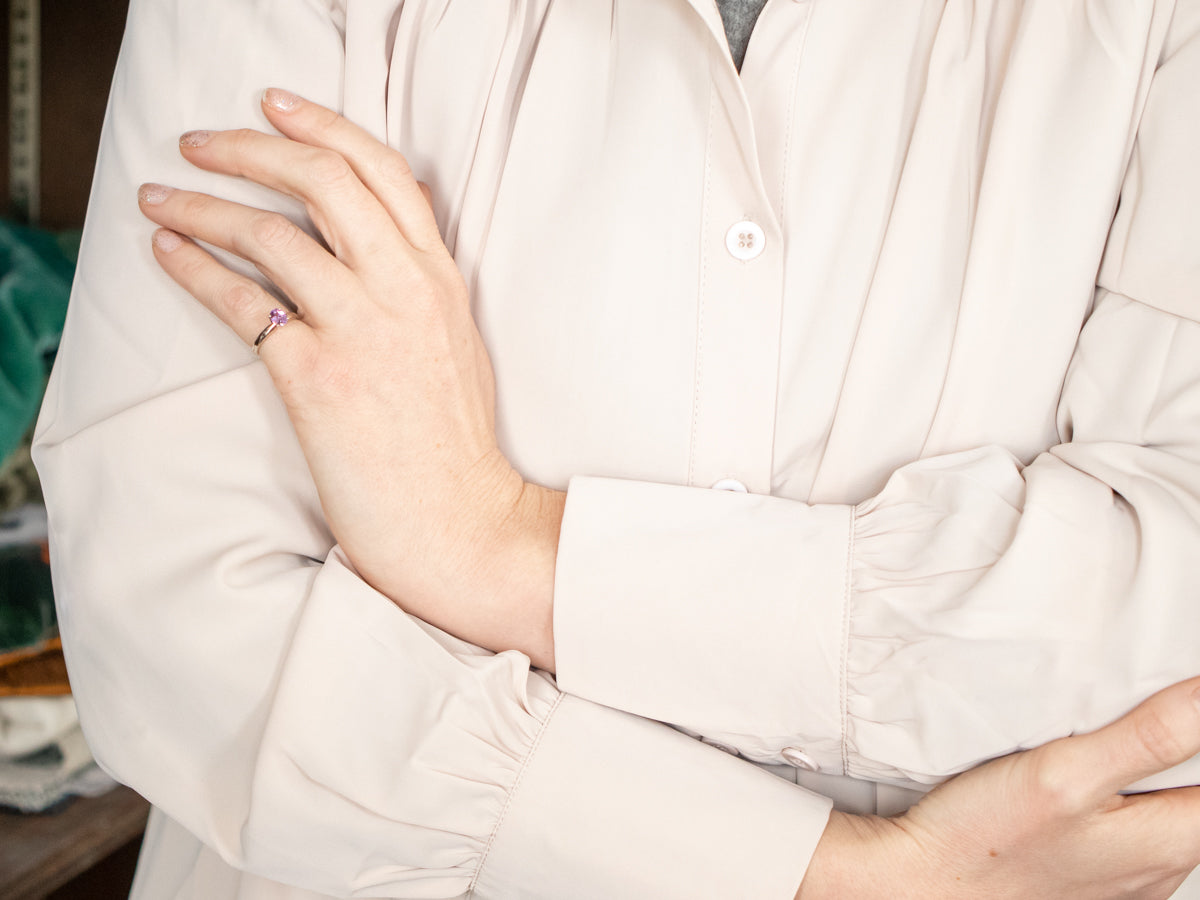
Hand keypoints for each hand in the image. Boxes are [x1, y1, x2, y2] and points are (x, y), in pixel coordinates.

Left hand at [137, 89, 561, 668]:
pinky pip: (242, 301)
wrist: (460, 520)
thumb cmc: (453, 444)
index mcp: (440, 279)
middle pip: (321, 180)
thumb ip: (418, 286)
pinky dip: (195, 268)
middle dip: (248, 148)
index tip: (275, 107)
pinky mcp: (317, 377)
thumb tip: (370, 246)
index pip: (383, 172)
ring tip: (161, 199)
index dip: (323, 127)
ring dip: (201, 205)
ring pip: (270, 232)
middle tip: (200, 142)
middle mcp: (403, 290)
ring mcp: (361, 329)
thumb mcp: (455, 344)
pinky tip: (169, 253)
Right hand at [798, 676, 1199, 898]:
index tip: (1170, 699)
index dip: (1196, 734)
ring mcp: (1127, 877)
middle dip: (1175, 748)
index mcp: (1170, 840)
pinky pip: (1125, 827)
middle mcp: (1159, 867)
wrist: (920, 884)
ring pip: (1160, 808)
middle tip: (1129, 708)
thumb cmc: (982, 840)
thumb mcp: (1062, 773)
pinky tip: (1073, 776)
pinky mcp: (1091, 875)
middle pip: (1193, 789)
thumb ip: (1147, 736)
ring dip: (1142, 771)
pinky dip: (1112, 794)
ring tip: (1096, 738)